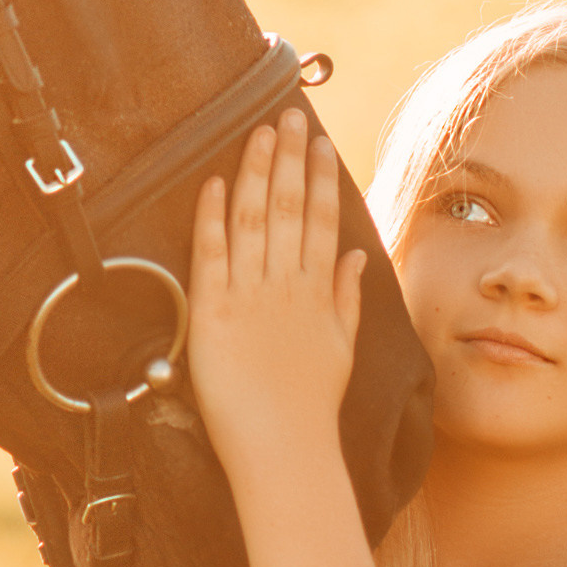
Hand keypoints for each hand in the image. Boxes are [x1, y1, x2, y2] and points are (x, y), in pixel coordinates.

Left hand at [188, 109, 365, 503]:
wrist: (285, 451)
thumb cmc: (311, 407)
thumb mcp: (340, 347)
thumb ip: (346, 296)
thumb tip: (355, 256)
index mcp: (316, 290)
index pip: (319, 219)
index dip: (319, 175)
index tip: (318, 140)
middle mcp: (285, 285)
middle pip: (288, 207)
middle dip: (288, 158)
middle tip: (287, 116)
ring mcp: (250, 297)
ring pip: (253, 220)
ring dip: (255, 172)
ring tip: (258, 133)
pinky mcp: (213, 314)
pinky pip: (211, 255)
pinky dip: (211, 216)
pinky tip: (213, 182)